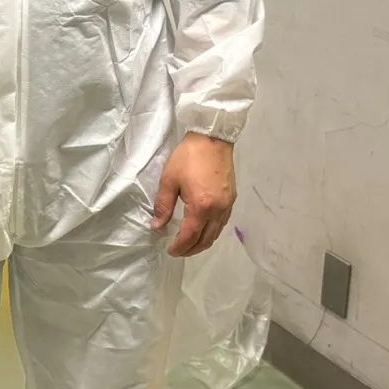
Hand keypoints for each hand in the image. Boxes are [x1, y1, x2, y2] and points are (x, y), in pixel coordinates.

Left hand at [152, 133, 235, 257]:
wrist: (212, 138)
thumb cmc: (188, 157)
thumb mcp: (169, 180)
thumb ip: (163, 206)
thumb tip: (157, 226)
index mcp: (201, 207)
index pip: (190, 236)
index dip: (179, 247)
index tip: (170, 250)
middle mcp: (217, 210)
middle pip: (206, 240)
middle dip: (191, 249)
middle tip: (178, 250)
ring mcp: (227, 205)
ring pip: (216, 234)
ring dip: (202, 242)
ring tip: (188, 243)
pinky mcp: (231, 199)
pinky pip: (222, 224)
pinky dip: (212, 232)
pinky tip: (202, 228)